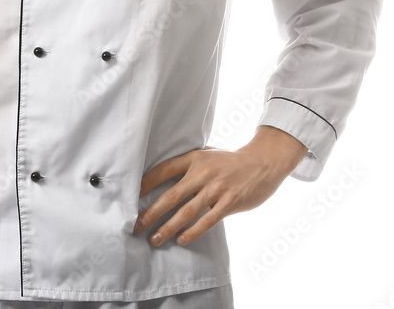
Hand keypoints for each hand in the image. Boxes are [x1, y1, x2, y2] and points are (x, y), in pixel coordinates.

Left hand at [132, 126, 306, 247]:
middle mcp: (202, 172)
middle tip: (137, 225)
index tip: (131, 196)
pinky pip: (207, 221)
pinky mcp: (229, 202)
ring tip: (155, 239)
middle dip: (151, 212)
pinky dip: (192, 232)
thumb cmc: (230, 161)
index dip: (145, 183)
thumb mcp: (207, 154)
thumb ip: (189, 164)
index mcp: (194, 158)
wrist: (262, 163)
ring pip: (186, 212)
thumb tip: (163, 176)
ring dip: (168, 227)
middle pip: (171, 195)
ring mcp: (216, 188)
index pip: (163, 170)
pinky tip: (181, 240)